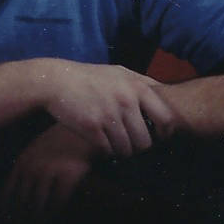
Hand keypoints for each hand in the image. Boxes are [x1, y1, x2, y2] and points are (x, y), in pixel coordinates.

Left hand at [0, 123, 94, 223]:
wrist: (83, 127)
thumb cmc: (59, 139)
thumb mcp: (36, 148)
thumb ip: (25, 166)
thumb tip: (14, 190)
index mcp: (23, 161)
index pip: (8, 190)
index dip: (6, 208)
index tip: (5, 220)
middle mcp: (33, 167)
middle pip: (21, 201)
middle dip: (19, 217)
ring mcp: (50, 172)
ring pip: (38, 204)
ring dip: (36, 219)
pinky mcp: (68, 176)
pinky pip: (57, 202)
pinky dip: (53, 213)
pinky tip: (51, 219)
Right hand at [33, 59, 176, 157]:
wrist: (56, 81)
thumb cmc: (90, 77)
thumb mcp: (119, 72)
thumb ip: (142, 82)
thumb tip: (165, 93)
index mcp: (137, 86)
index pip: (166, 118)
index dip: (165, 133)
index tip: (157, 136)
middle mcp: (126, 101)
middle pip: (146, 141)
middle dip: (139, 147)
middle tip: (131, 144)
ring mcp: (109, 115)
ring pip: (127, 150)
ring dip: (122, 151)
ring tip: (115, 143)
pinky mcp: (92, 128)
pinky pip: (108, 151)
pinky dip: (105, 150)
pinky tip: (100, 141)